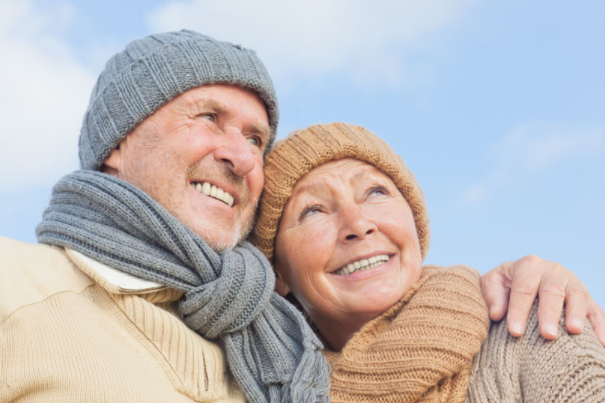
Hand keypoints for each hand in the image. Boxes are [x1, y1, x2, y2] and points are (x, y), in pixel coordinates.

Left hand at [480, 255, 604, 346]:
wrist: (520, 279)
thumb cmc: (504, 286)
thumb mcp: (492, 284)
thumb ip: (492, 295)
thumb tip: (498, 314)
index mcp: (528, 265)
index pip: (523, 288)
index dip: (519, 310)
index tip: (515, 332)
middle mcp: (552, 270)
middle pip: (552, 290)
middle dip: (549, 313)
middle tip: (547, 335)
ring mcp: (572, 281)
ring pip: (577, 295)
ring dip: (577, 314)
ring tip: (574, 331)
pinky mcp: (585, 296)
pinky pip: (596, 309)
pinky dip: (600, 326)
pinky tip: (601, 344)